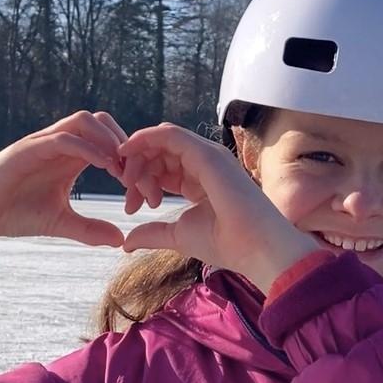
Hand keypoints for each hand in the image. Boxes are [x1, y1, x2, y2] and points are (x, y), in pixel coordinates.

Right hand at [0, 111, 129, 267]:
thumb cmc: (13, 214)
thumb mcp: (59, 222)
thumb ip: (89, 228)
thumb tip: (120, 239)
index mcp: (70, 156)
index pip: (110, 141)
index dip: (132, 160)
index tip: (144, 189)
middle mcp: (58, 143)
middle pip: (102, 122)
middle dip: (126, 145)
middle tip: (139, 178)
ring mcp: (42, 142)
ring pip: (84, 121)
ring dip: (109, 140)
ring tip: (123, 170)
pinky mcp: (27, 149)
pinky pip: (62, 138)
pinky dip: (87, 148)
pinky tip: (103, 167)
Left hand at [117, 123, 318, 291]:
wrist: (254, 248)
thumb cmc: (225, 243)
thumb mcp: (178, 235)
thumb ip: (153, 232)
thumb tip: (127, 242)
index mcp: (199, 180)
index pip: (164, 168)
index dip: (142, 180)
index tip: (131, 206)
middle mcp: (204, 163)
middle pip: (159, 153)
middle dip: (137, 172)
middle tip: (130, 201)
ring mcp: (207, 155)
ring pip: (161, 142)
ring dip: (138, 158)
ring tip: (130, 186)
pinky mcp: (206, 153)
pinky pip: (169, 135)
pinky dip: (145, 138)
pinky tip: (128, 151)